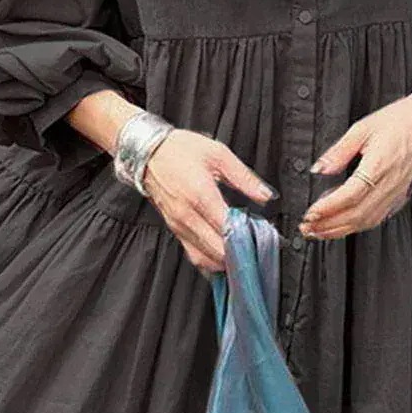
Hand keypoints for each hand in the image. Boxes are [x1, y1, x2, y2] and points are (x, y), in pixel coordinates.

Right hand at [141, 129, 277, 275]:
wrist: (147, 153)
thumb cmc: (180, 150)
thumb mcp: (218, 154)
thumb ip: (244, 177)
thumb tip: (265, 195)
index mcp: (201, 195)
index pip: (228, 229)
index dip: (247, 237)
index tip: (262, 237)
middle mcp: (188, 215)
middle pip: (217, 250)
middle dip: (239, 254)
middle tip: (255, 249)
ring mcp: (179, 226)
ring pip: (205, 259)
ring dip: (225, 261)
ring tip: (242, 254)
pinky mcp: (174, 230)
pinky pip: (194, 255)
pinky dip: (210, 261)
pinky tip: (223, 258)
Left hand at [298, 86, 411, 239]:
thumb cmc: (399, 121)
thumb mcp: (361, 128)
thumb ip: (339, 151)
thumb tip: (319, 169)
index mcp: (379, 165)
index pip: (350, 195)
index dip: (328, 208)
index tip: (310, 213)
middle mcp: (389, 184)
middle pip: (356, 214)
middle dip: (329, 225)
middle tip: (307, 228)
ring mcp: (395, 193)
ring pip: (366, 221)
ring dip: (340, 230)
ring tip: (319, 232)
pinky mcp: (397, 196)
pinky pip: (376, 218)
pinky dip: (356, 226)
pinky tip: (342, 226)